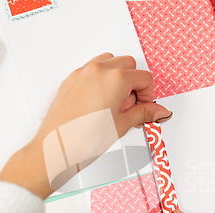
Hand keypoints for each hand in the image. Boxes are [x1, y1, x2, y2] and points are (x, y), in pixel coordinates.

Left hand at [0, 53, 171, 198]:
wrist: (56, 149)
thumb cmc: (83, 140)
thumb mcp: (121, 126)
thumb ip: (143, 113)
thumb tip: (158, 111)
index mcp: (115, 79)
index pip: (144, 78)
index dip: (148, 95)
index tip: (144, 109)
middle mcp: (98, 71)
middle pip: (128, 64)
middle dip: (134, 84)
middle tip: (131, 107)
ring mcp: (82, 74)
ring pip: (109, 62)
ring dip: (118, 77)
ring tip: (115, 104)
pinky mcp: (71, 81)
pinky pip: (92, 70)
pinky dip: (101, 80)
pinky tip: (100, 103)